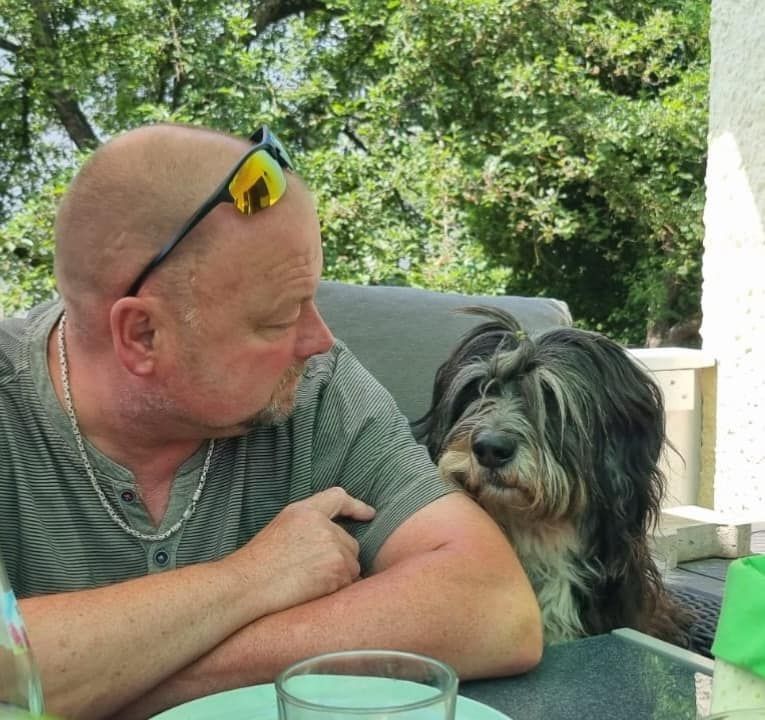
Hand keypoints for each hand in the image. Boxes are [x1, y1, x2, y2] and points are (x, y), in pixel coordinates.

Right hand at [225, 487, 375, 616]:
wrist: (247, 585)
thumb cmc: (258, 564)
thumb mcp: (281, 527)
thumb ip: (309, 524)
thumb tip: (333, 534)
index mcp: (305, 511)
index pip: (338, 498)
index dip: (356, 506)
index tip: (369, 514)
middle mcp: (323, 526)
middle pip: (350, 541)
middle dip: (340, 557)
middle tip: (313, 572)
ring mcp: (333, 547)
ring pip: (352, 564)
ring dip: (340, 575)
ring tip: (310, 582)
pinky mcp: (338, 570)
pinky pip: (351, 582)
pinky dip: (340, 589)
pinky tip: (316, 592)